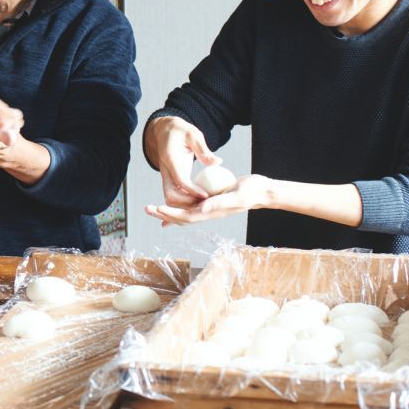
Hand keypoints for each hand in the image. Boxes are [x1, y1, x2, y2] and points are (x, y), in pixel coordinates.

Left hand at [145, 173, 273, 227]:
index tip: (157, 208)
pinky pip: (190, 207)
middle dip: (163, 214)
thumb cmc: (252, 192)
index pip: (186, 216)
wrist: (261, 191)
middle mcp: (208, 212)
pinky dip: (178, 208)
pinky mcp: (209, 201)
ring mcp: (208, 208)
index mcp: (212, 212)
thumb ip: (220, 202)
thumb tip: (201, 208)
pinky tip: (170, 206)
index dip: (171, 213)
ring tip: (152, 209)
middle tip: (146, 208)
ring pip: (183, 213)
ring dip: (167, 211)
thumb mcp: (237, 196)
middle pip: (181, 217)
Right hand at [146, 116, 218, 207]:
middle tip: (206, 202)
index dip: (192, 191)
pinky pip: (175, 196)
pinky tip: (200, 199)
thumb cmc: (180, 131)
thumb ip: (203, 150)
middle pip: (171, 195)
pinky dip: (185, 201)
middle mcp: (165, 170)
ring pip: (170, 199)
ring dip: (185, 204)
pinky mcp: (170, 180)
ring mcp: (166, 177)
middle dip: (187, 202)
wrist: (164, 131)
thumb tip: (218, 162)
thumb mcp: (193, 135)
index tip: (206, 195)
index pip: (180, 180)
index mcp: (170, 158)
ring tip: (205, 202)